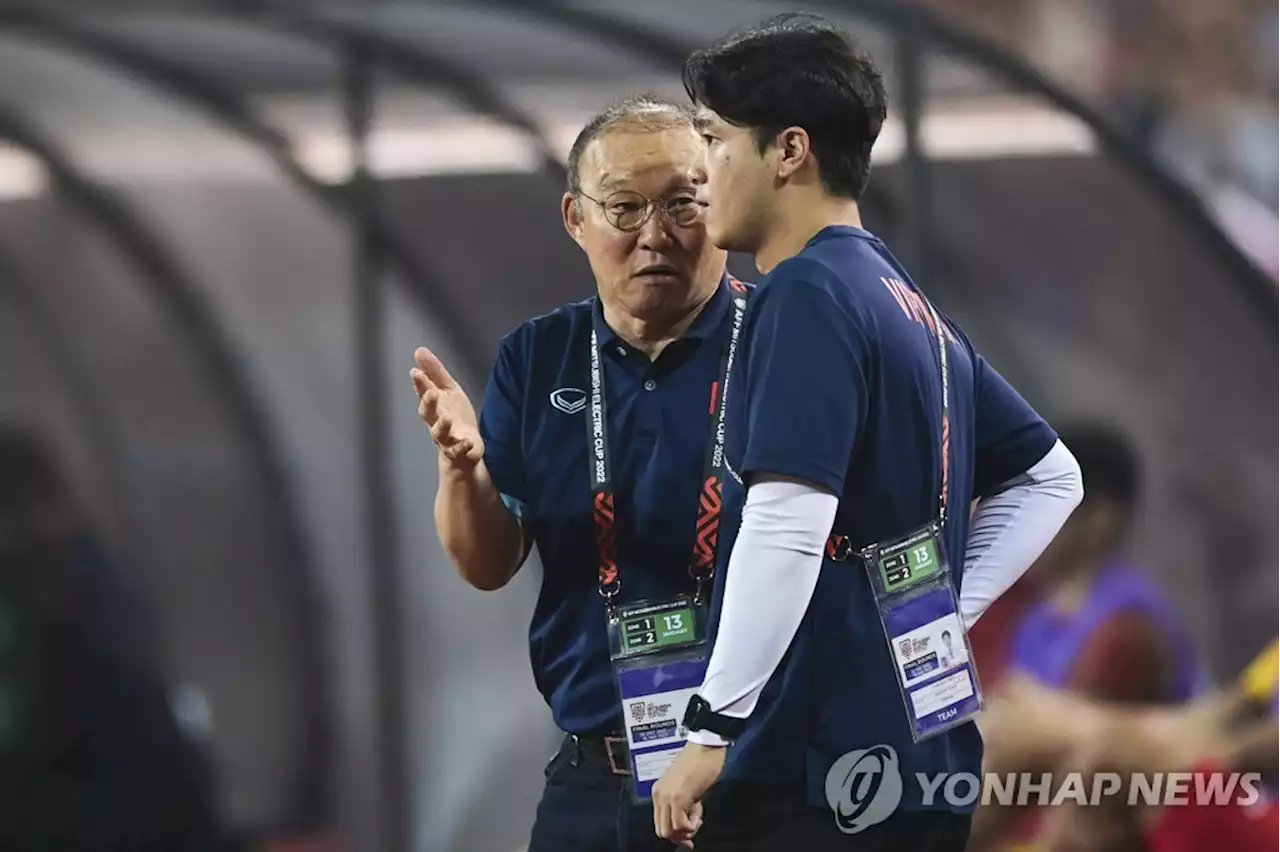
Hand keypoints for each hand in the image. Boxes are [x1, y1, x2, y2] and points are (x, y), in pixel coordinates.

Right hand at [411, 347, 482, 467]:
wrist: (466, 447)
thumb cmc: (454, 415)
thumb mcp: (448, 390)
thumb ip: (435, 373)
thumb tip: (419, 350)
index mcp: (433, 406)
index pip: (424, 393)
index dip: (419, 384)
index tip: (415, 372)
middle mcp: (435, 422)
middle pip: (427, 414)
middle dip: (428, 403)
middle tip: (431, 393)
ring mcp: (446, 439)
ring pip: (440, 434)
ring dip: (442, 426)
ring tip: (447, 418)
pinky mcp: (459, 451)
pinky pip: (458, 451)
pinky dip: (462, 447)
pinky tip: (467, 442)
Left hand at [652, 743, 726, 847]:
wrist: (705, 744)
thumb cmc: (700, 761)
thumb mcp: (685, 785)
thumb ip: (682, 801)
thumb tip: (686, 821)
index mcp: (659, 791)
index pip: (660, 823)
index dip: (676, 833)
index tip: (691, 830)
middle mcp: (658, 795)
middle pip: (662, 831)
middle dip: (680, 835)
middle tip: (695, 825)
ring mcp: (666, 796)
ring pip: (669, 831)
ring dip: (687, 829)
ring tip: (698, 812)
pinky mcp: (678, 797)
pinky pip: (680, 824)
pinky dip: (691, 825)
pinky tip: (700, 808)